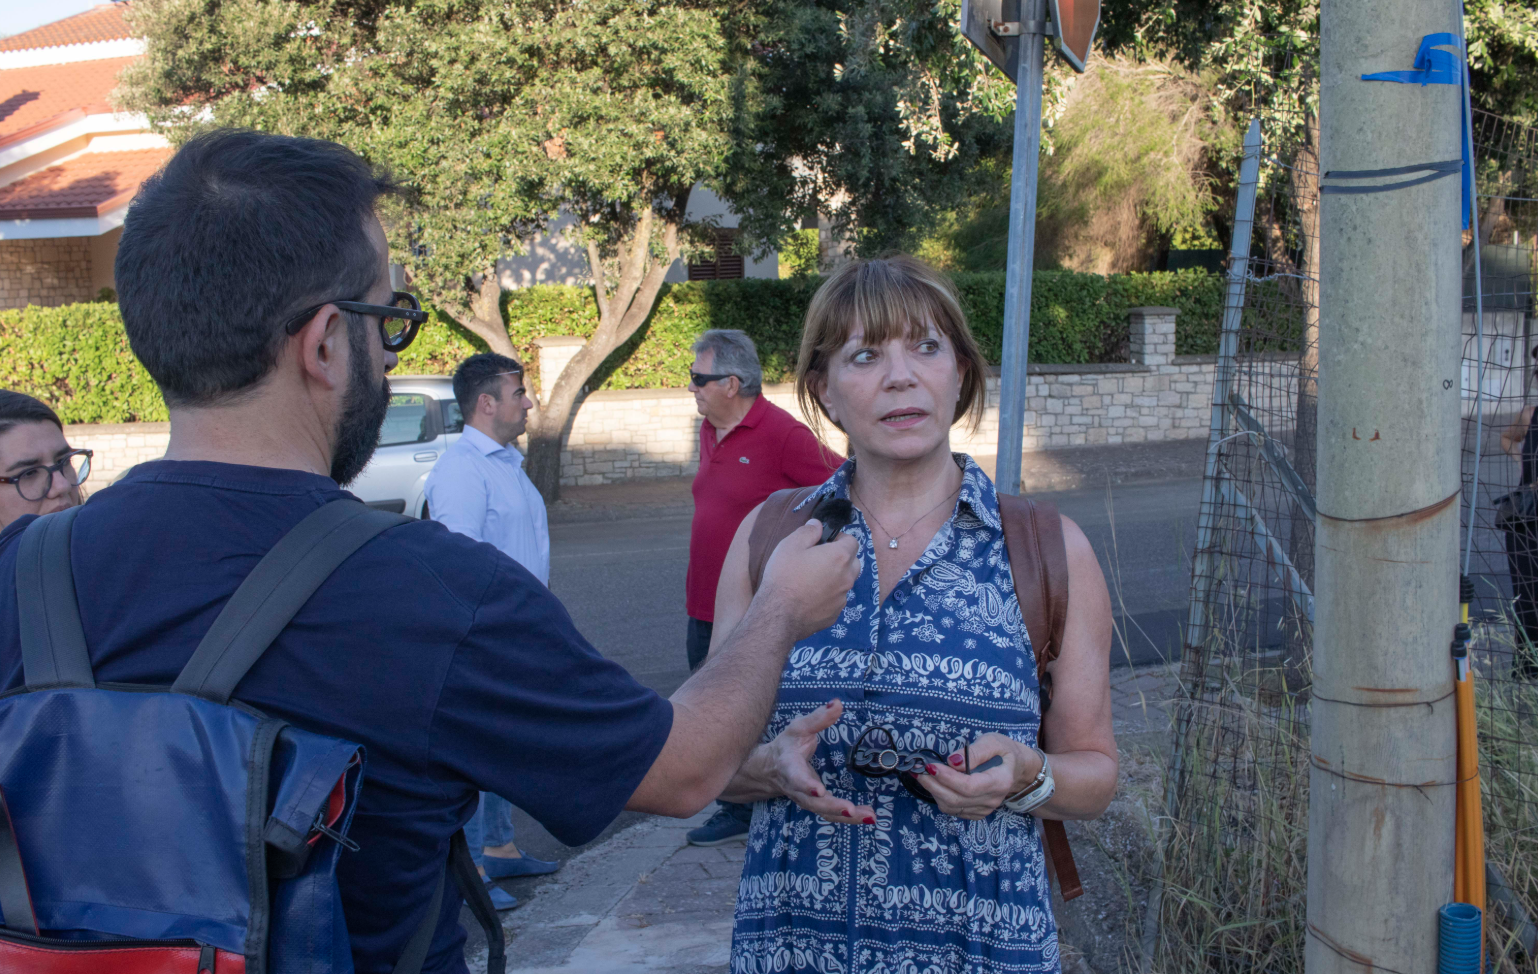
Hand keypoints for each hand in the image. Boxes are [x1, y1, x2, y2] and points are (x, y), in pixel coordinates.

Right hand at [756, 519, 858, 641]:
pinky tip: (810, 598)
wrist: (778, 615)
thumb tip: (818, 524)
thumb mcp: (790, 545)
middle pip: (853, 562)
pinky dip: (828, 597)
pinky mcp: (835, 615)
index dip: (839, 539)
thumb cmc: (784, 576)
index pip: (853, 541)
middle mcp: (847, 577)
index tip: (823, 543)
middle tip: (819, 561)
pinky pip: (836, 600)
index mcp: (840, 557)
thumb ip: (808, 531)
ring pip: (845, 583)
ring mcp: (842, 598)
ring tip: (812, 581)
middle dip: (842, 559)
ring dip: (835, 578)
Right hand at [759, 700, 875, 825]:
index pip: (795, 776)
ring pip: (824, 812)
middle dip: (831, 806)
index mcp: (789, 766)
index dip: (806, 784)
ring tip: (869, 816)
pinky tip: (869, 817)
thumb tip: (838, 703)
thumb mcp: (799, 728)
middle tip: (850, 810)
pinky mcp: (816, 805)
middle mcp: (796, 787)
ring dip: (846, 816)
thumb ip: (818, 718)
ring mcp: (806, 799)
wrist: (770, 769)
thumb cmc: (787, 745)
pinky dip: (850, 817)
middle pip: (812, 802)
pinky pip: (831, 814)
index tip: (819, 791)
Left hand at [911, 734, 1043, 819]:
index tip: (931, 766)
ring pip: (952, 807)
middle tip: (918, 770)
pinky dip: (940, 798)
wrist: (1016, 768)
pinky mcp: (976, 812)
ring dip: (933, 792)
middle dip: (934, 785)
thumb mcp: (993, 742)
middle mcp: (992, 799)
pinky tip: (934, 784)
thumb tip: (952, 762)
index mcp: (999, 782)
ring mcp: (984, 809)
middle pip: (957, 799)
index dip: (947, 778)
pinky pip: (953, 810)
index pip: (969, 786)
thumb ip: (974, 752)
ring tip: (922, 774)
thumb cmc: (1004, 752)